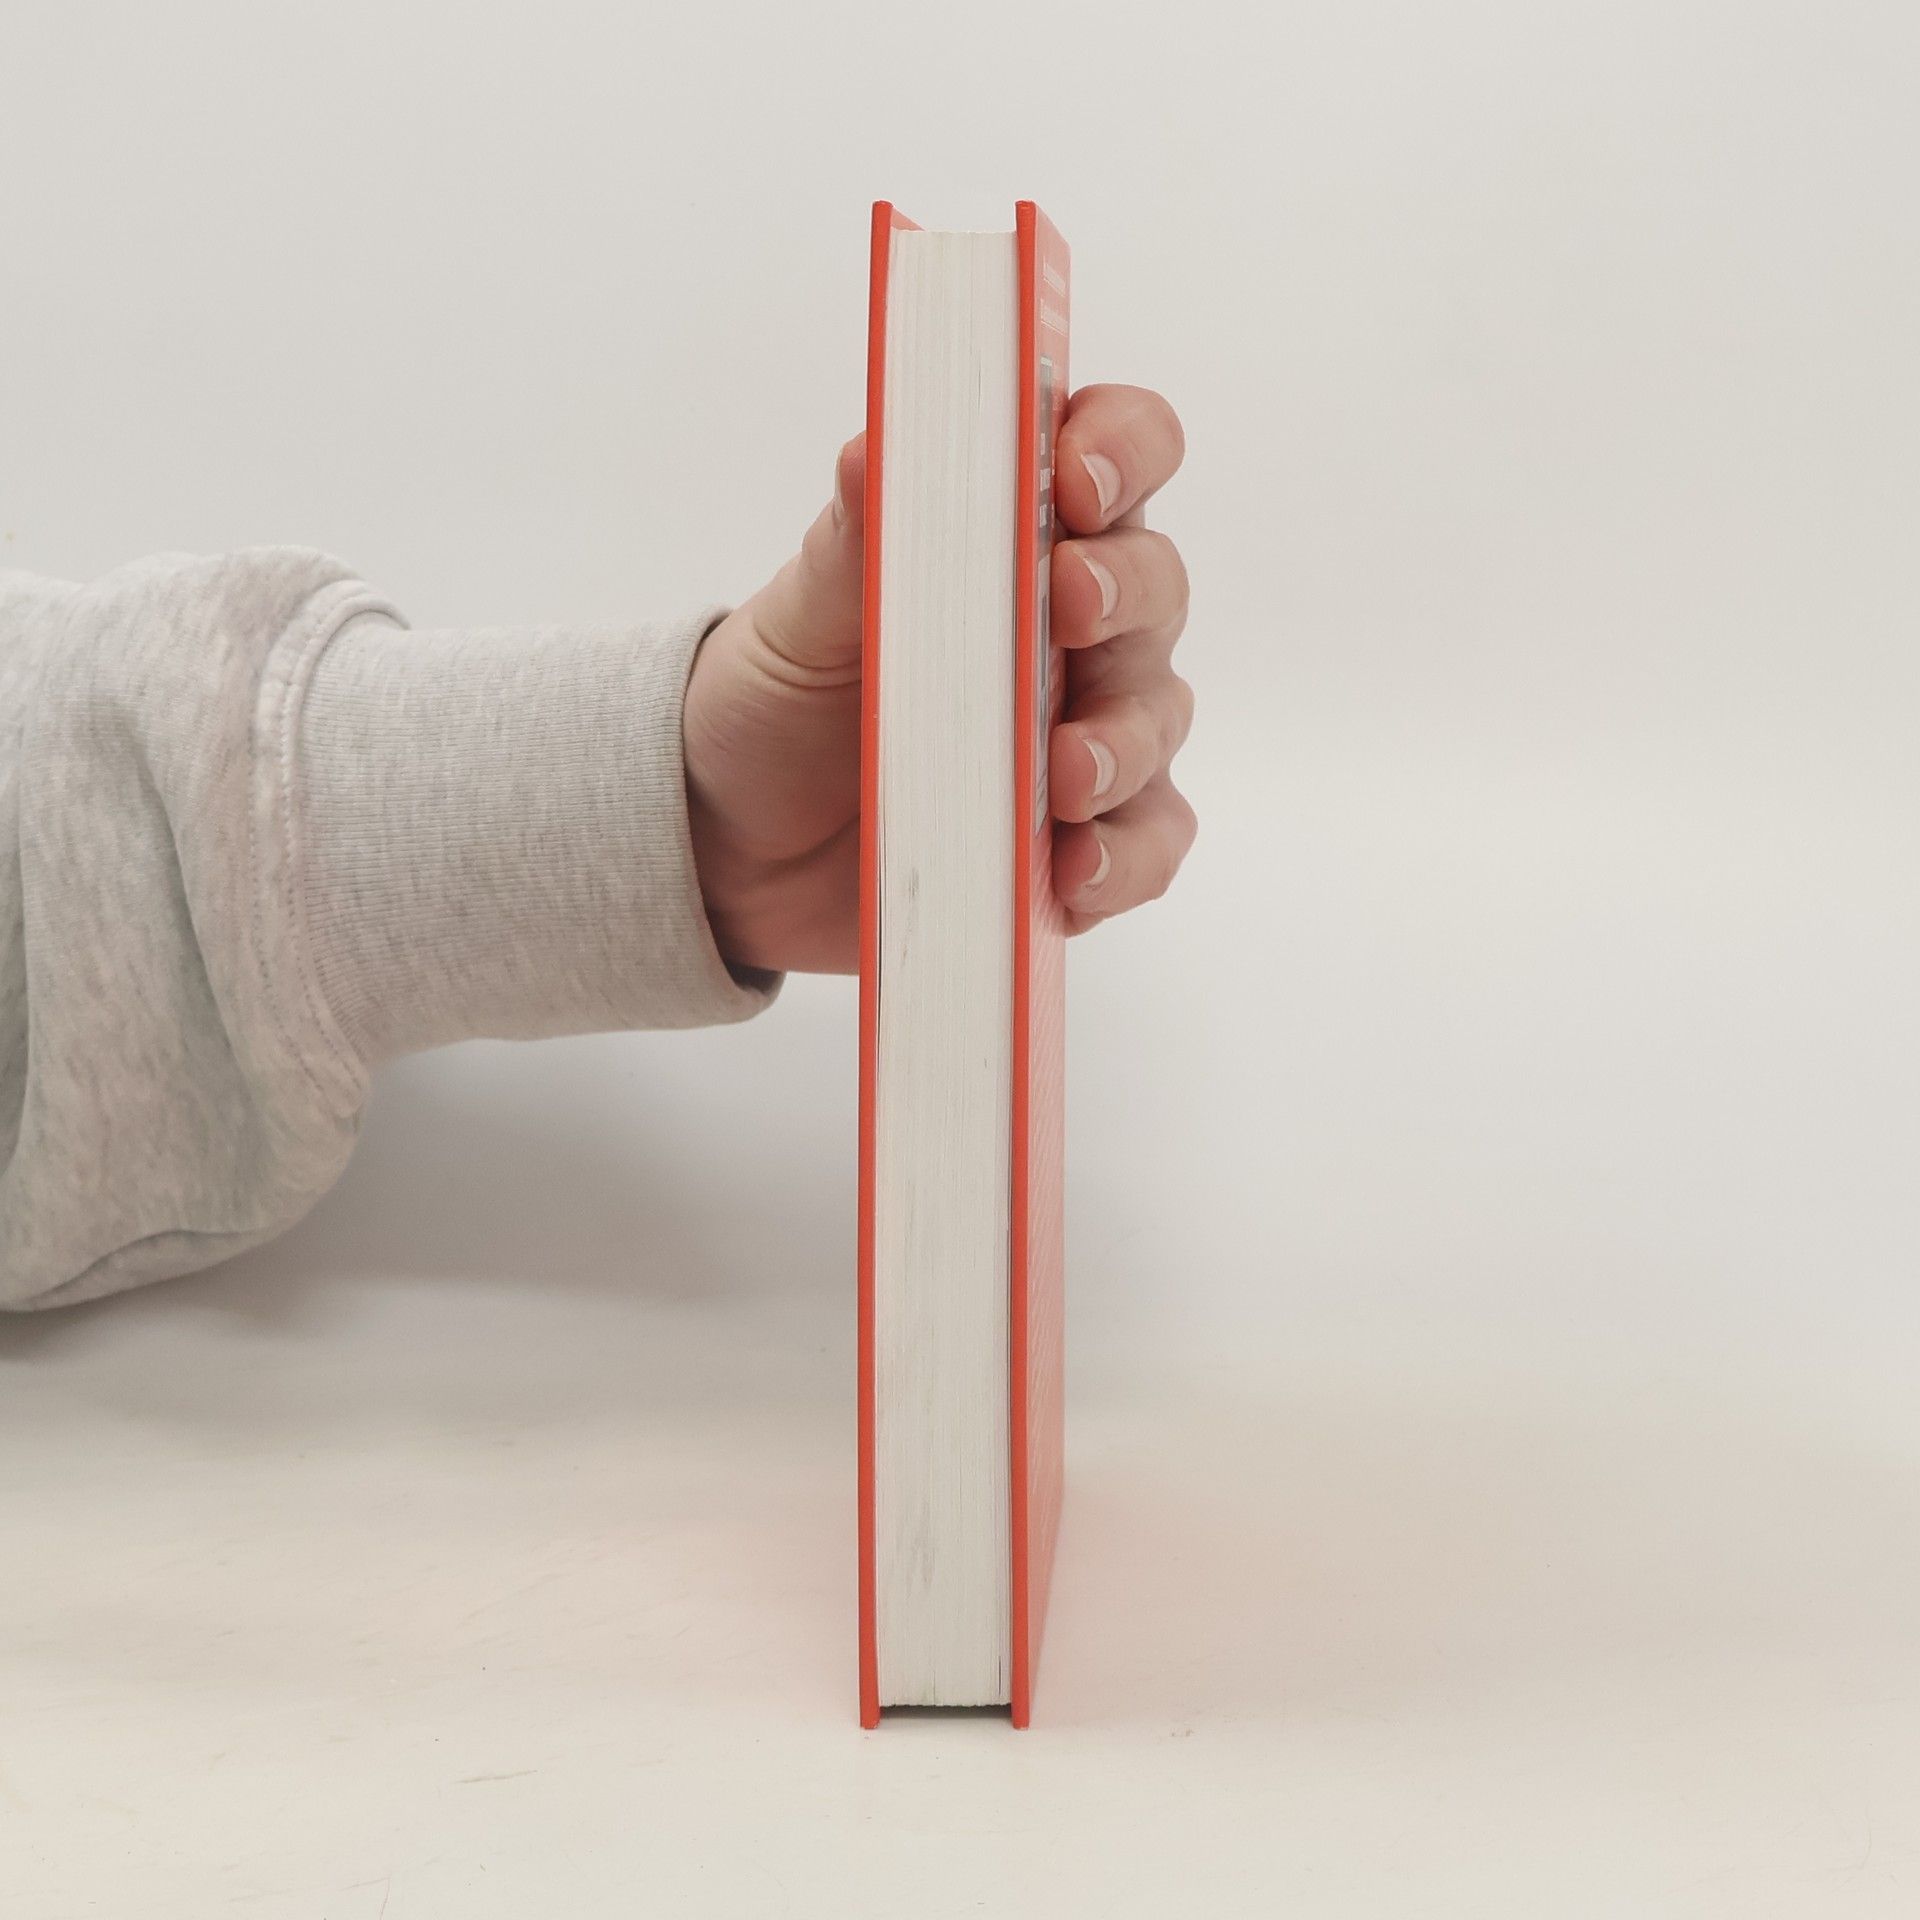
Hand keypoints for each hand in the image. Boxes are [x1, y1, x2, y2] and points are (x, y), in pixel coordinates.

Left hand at [683, 384, 1194, 973]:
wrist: (736, 845)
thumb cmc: (780, 701)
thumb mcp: (798, 619)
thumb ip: (855, 542)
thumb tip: (877, 448)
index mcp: (1018, 534)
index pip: (1116, 452)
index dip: (1120, 447)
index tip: (1077, 480)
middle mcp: (1075, 627)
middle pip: (1154, 582)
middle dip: (1123, 589)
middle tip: (1068, 607)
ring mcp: (1088, 734)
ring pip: (1158, 719)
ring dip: (1122, 741)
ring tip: (1064, 778)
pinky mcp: (1081, 839)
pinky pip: (1144, 847)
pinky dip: (1122, 860)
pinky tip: (1072, 871)